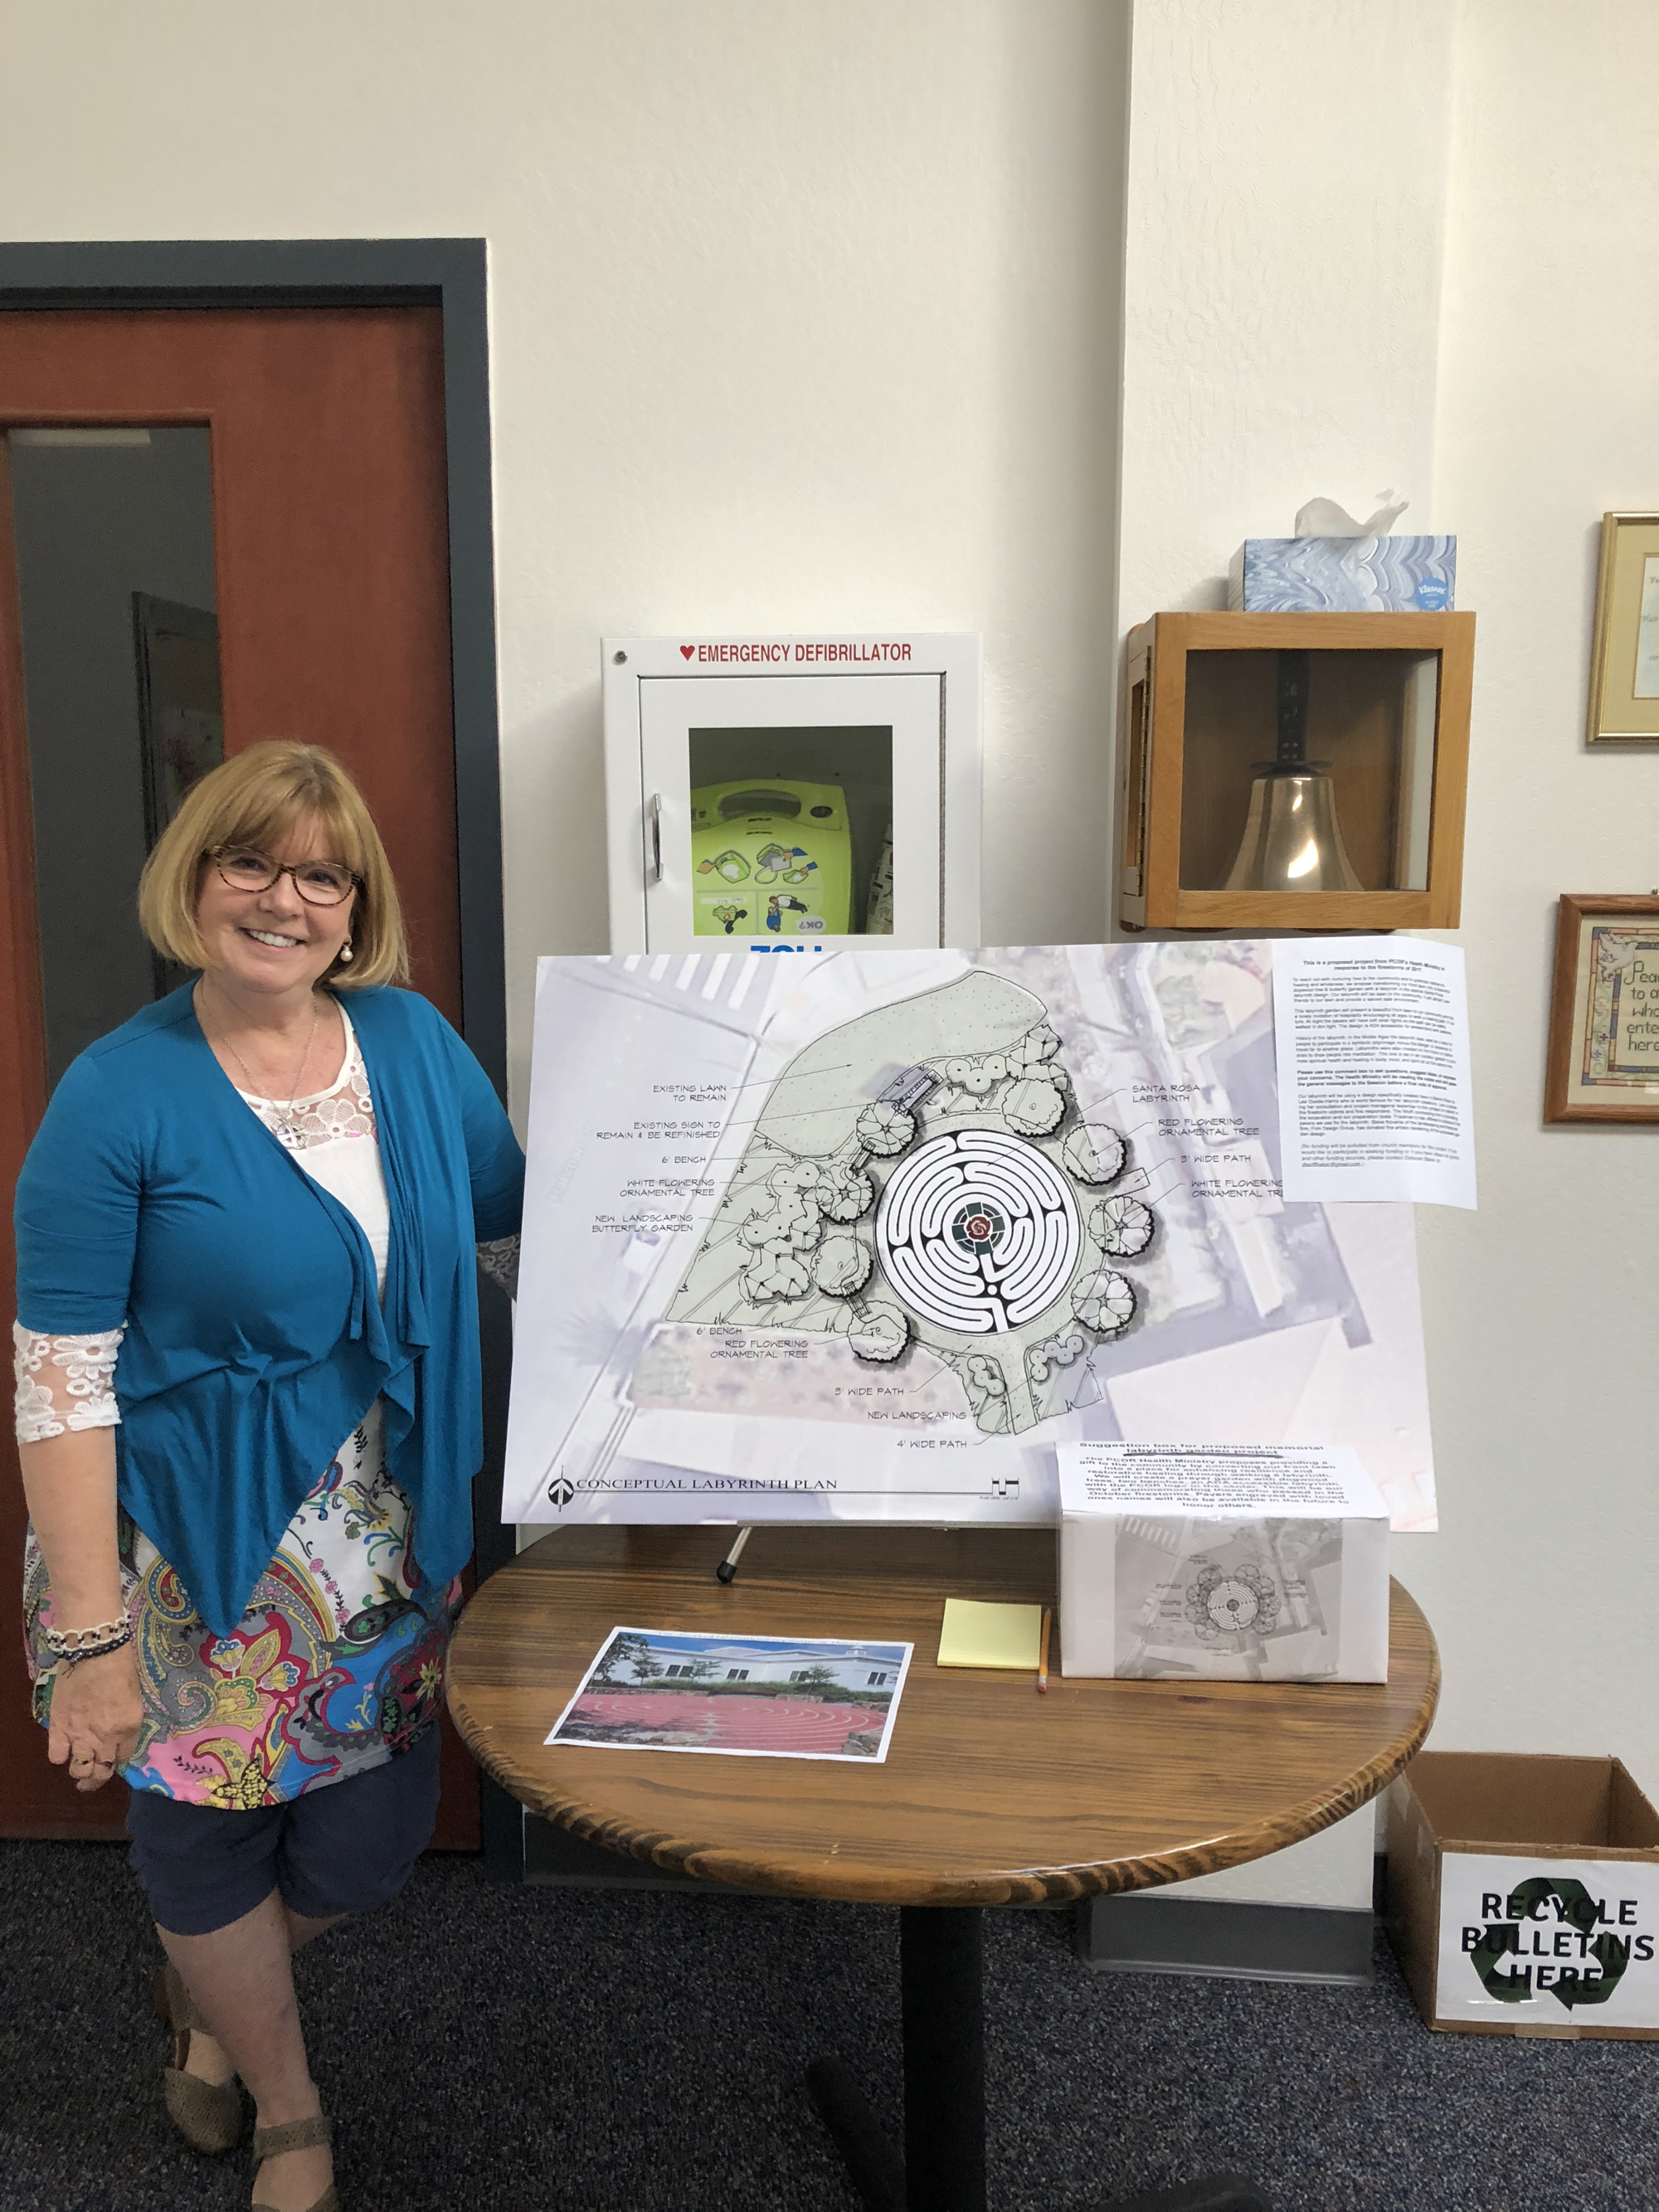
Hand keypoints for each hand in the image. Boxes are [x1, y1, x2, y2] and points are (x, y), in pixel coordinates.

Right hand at [48, 1645, 142, 1790]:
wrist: (94, 1651)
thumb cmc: (120, 1666)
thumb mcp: (135, 1697)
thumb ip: (127, 1720)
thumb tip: (119, 1734)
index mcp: (129, 1728)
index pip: (125, 1757)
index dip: (119, 1758)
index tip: (115, 1756)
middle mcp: (106, 1738)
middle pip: (102, 1772)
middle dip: (98, 1779)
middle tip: (93, 1779)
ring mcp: (81, 1735)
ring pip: (79, 1770)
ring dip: (80, 1772)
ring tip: (79, 1770)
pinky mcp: (60, 1728)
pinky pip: (57, 1756)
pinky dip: (60, 1755)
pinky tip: (63, 1749)